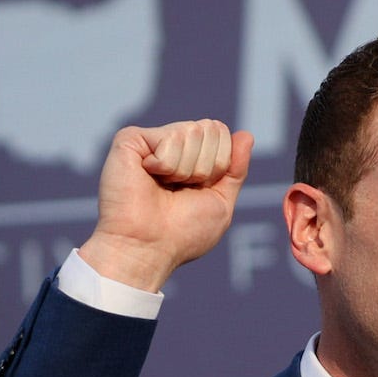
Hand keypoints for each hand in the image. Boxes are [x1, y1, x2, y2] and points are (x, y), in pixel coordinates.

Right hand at [80, 119, 254, 292]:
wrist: (147, 248)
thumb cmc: (181, 234)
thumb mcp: (221, 203)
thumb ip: (235, 169)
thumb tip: (246, 135)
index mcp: (190, 158)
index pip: (222, 134)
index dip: (220, 165)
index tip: (197, 191)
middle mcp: (170, 145)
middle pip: (211, 128)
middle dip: (205, 166)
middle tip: (179, 190)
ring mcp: (150, 141)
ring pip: (193, 131)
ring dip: (185, 170)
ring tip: (162, 187)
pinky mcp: (131, 139)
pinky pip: (172, 137)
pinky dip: (167, 165)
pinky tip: (148, 176)